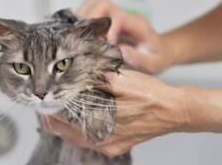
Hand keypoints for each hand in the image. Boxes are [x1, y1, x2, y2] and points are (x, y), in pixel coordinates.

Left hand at [42, 70, 190, 156]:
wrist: (176, 110)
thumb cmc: (152, 96)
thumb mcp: (122, 81)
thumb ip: (98, 79)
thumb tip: (78, 75)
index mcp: (101, 126)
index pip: (64, 122)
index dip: (52, 110)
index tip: (46, 101)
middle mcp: (103, 141)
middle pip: (67, 134)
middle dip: (55, 120)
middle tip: (47, 108)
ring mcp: (111, 145)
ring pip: (78, 139)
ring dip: (66, 127)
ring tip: (58, 114)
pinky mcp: (118, 145)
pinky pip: (92, 141)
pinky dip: (81, 131)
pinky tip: (81, 120)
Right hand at [78, 0, 171, 73]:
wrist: (161, 50)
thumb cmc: (157, 57)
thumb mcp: (154, 63)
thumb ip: (139, 58)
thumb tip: (120, 50)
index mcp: (137, 25)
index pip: (119, 17)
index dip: (108, 29)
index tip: (104, 45)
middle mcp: (125, 16)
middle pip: (103, 3)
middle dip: (89, 17)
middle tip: (83, 36)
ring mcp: (116, 15)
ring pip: (94, 3)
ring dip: (82, 16)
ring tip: (77, 34)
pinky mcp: (108, 19)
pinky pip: (91, 10)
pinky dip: (81, 18)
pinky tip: (79, 33)